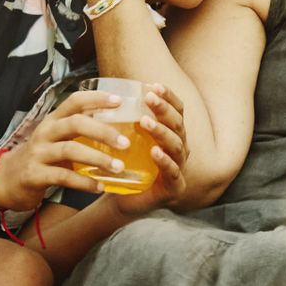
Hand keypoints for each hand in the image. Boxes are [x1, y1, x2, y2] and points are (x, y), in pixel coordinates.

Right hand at [0, 89, 127, 210]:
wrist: (5, 180)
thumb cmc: (40, 157)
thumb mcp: (55, 138)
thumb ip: (78, 130)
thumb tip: (117, 124)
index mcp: (53, 120)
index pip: (75, 101)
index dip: (97, 98)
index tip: (120, 101)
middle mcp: (45, 132)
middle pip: (75, 123)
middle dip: (103, 131)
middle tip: (126, 143)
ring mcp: (38, 153)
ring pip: (70, 149)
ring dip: (97, 158)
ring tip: (118, 167)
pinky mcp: (35, 175)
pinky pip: (63, 177)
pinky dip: (84, 182)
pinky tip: (100, 187)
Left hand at [112, 84, 187, 214]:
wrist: (124, 200)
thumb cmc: (128, 166)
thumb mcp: (127, 139)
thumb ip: (125, 119)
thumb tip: (105, 93)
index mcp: (172, 134)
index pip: (177, 110)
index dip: (169, 97)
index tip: (153, 85)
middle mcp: (180, 148)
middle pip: (178, 124)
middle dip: (164, 109)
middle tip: (148, 97)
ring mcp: (180, 167)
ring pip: (176, 145)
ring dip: (161, 131)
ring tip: (145, 121)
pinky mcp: (175, 187)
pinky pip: (173, 171)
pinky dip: (165, 160)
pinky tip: (155, 151)